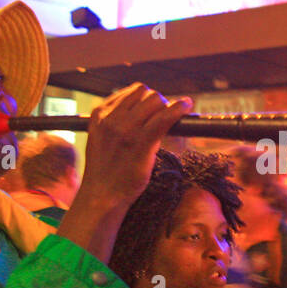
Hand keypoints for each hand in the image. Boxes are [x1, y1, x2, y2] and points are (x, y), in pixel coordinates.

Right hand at [78, 83, 192, 207]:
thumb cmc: (106, 170)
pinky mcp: (141, 142)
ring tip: (173, 116)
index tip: (155, 109)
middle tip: (163, 117)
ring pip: (156, 100)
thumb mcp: (101, 137)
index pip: (132, 92)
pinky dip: (179, 108)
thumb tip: (143, 108)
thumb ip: (115, 120)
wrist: (101, 195)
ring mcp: (126, 129)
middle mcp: (112, 118)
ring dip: (168, 106)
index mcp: (100, 114)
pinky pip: (165, 117)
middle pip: (145, 93)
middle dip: (158, 102)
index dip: (147, 98)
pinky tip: (186, 106)